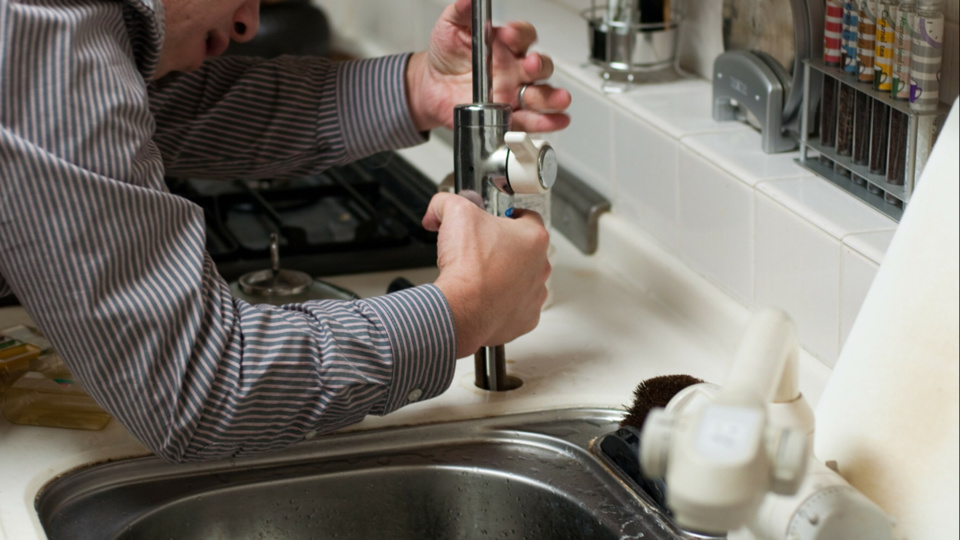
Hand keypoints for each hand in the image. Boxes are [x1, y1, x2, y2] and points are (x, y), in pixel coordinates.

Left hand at [406, 0, 571, 132]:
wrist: (431, 86)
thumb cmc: (446, 54)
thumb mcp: (451, 27)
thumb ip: (462, 12)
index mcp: (505, 44)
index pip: (523, 36)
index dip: (519, 34)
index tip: (507, 34)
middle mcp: (515, 68)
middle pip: (539, 66)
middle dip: (539, 66)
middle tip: (530, 65)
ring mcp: (514, 93)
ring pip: (541, 94)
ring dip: (552, 97)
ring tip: (559, 99)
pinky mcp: (508, 115)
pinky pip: (530, 120)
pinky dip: (546, 122)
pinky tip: (555, 120)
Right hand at [422, 192, 550, 357]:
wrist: (461, 309)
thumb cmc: (467, 267)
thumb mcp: (454, 213)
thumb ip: (447, 203)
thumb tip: (439, 208)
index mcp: (533, 238)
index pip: (528, 217)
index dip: (507, 216)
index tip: (495, 221)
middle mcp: (540, 267)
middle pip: (525, 250)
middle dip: (504, 248)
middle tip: (481, 250)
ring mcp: (535, 295)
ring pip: (523, 279)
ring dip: (506, 277)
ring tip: (481, 276)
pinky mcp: (526, 319)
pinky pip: (517, 306)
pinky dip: (502, 303)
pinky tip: (485, 298)